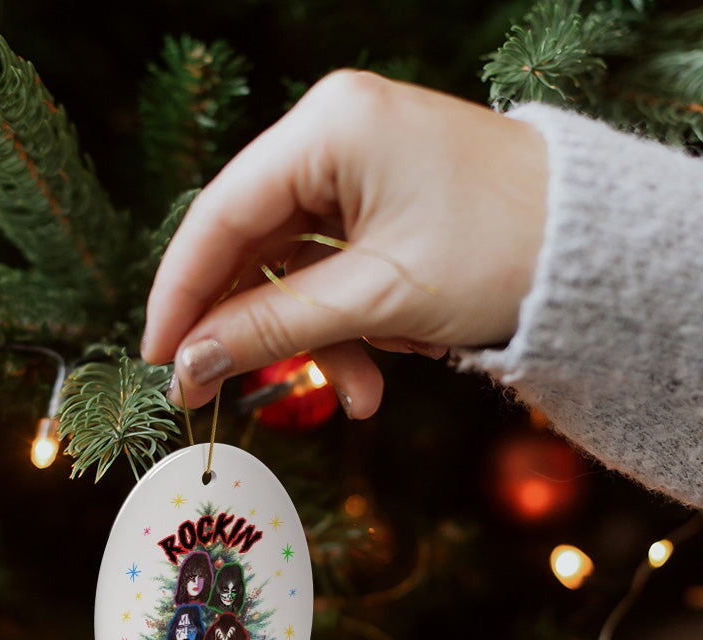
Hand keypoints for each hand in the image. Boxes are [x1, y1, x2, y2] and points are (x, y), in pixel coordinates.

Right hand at [141, 70, 547, 416]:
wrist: (597, 254)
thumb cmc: (502, 255)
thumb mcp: (375, 300)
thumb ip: (271, 329)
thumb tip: (189, 364)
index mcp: (330, 127)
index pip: (221, 216)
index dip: (181, 293)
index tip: (159, 356)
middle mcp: (334, 133)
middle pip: (251, 244)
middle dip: (253, 328)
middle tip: (222, 391)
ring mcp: (356, 166)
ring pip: (292, 267)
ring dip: (314, 339)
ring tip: (360, 396)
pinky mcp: (378, 200)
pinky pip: (330, 269)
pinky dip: (344, 324)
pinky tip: (377, 367)